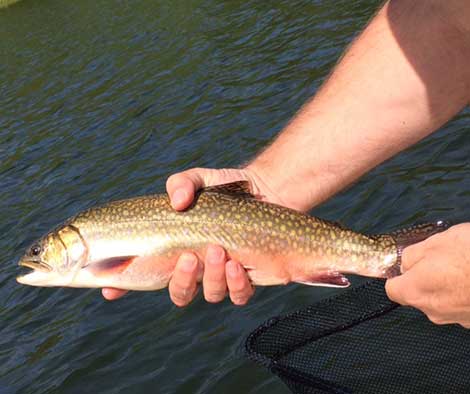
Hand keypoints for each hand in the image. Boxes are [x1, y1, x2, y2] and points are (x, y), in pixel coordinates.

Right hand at [102, 166, 281, 305]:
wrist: (266, 192)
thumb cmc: (226, 188)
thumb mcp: (201, 179)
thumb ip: (182, 183)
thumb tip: (176, 201)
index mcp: (176, 249)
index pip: (144, 272)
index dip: (123, 285)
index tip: (110, 288)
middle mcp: (197, 268)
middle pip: (179, 293)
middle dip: (181, 281)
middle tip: (189, 257)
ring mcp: (221, 276)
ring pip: (209, 295)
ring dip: (211, 277)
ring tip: (219, 250)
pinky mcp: (246, 279)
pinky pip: (238, 295)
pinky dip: (236, 284)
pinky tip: (237, 264)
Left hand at [385, 223, 469, 327]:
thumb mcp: (435, 243)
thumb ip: (412, 255)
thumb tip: (405, 263)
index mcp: (416, 291)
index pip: (393, 289)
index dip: (399, 276)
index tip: (408, 266)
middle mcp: (434, 311)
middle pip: (419, 295)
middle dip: (426, 279)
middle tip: (443, 260)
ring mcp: (458, 319)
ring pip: (444, 301)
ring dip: (449, 287)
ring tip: (465, 268)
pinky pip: (464, 306)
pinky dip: (467, 295)